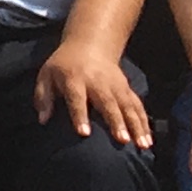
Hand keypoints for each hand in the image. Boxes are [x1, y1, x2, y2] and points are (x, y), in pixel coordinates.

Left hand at [34, 41, 151, 147]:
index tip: (84, 133)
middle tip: (122, 140)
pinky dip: (144, 123)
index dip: (80, 115)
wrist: (90, 45)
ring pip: (127, 106)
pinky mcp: (126, 88)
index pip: (77, 98)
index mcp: (74, 78)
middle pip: (107, 103)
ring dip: (136, 126)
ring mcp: (115, 85)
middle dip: (116, 122)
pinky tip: (148, 140)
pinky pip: (138, 106)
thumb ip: (43, 97)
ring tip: (142, 145)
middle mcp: (97, 82)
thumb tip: (42, 120)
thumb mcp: (46, 75)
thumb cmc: (63, 66)